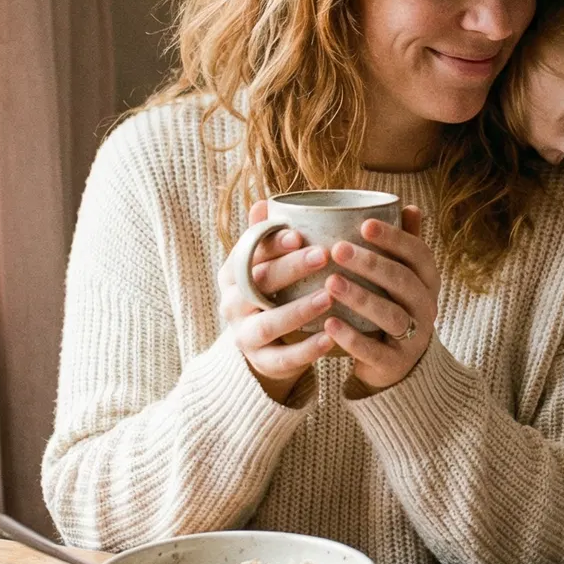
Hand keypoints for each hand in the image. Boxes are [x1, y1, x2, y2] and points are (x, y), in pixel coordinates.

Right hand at [218, 201, 335, 402]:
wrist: (265, 345)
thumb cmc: (272, 292)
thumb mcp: (266, 265)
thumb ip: (266, 237)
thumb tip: (265, 202)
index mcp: (232, 273)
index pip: (248, 254)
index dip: (271, 243)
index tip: (299, 234)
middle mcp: (232, 304)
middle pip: (257, 284)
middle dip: (289, 269)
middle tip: (321, 255)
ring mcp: (244, 335)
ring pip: (268, 323)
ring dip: (298, 310)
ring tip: (328, 297)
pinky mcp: (262, 362)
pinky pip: (283, 358)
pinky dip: (306, 350)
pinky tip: (330, 338)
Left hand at [322, 206, 437, 394]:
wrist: (398, 363)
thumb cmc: (394, 305)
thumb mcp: (402, 275)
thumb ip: (403, 243)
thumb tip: (407, 204)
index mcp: (428, 279)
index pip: (418, 253)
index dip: (394, 238)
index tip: (365, 224)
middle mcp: (427, 306)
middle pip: (403, 281)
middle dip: (371, 263)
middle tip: (337, 249)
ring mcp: (415, 337)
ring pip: (391, 315)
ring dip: (361, 298)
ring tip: (330, 283)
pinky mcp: (395, 363)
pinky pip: (375, 350)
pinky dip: (352, 337)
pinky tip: (329, 323)